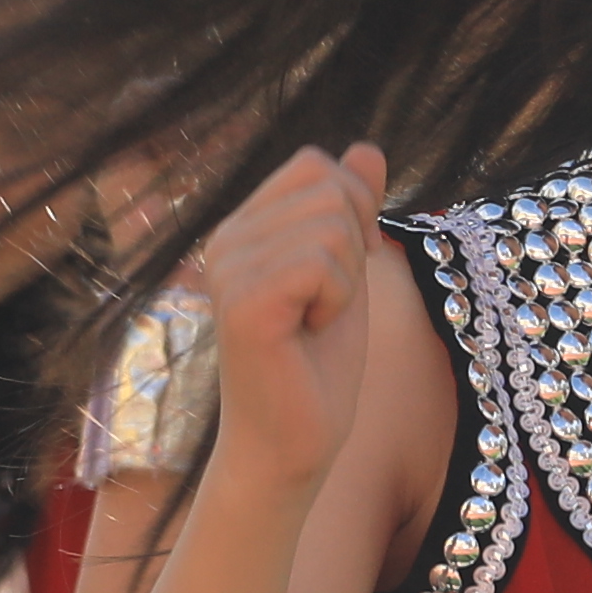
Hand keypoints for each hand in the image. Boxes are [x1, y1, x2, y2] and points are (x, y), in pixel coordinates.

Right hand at [183, 141, 387, 490]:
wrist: (293, 444)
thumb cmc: (317, 365)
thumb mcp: (347, 271)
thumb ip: (353, 208)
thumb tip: (366, 147)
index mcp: (242, 227)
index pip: (315, 163)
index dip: (351, 211)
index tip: (337, 274)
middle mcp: (224, 239)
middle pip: (329, 187)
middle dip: (352, 249)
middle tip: (324, 306)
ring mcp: (228, 268)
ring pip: (332, 224)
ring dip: (346, 282)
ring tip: (313, 323)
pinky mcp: (243, 302)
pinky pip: (321, 262)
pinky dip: (337, 301)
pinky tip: (308, 334)